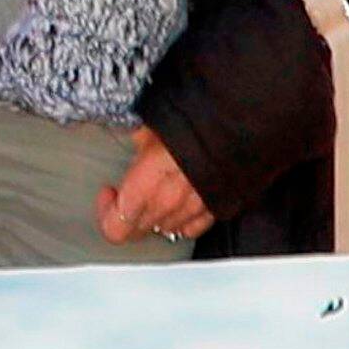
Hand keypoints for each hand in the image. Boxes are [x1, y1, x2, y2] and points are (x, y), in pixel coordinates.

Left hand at [94, 129, 209, 245]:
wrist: (241, 123)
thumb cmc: (195, 119)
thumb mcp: (153, 123)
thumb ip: (137, 140)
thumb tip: (130, 138)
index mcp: (146, 182)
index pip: (116, 226)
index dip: (106, 211)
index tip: (110, 190)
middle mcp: (168, 203)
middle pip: (137, 230)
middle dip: (127, 212)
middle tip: (129, 189)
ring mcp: (193, 209)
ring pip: (163, 229)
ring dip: (154, 215)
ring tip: (157, 189)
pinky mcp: (216, 210)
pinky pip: (191, 228)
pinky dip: (182, 219)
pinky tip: (179, 201)